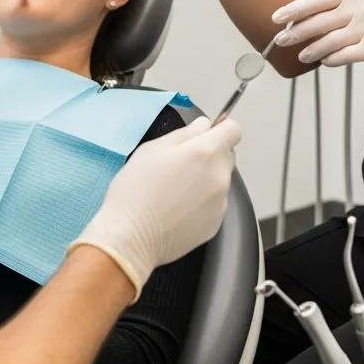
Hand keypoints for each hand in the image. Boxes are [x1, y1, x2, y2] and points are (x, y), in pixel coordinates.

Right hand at [69, 116, 242, 295]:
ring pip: (220, 180)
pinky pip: (215, 204)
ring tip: (176, 190)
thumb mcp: (153, 149)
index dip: (220, 129)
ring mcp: (220, 202)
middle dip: (210, 154)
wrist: (130, 237)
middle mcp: (220, 176)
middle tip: (182, 165)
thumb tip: (204, 125)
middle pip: (227, 156)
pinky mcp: (216, 224)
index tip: (205, 136)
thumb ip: (185, 133)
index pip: (233, 130)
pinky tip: (178, 209)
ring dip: (206, 179)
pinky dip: (202, 202)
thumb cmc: (136, 189)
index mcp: (206, 152)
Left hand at [272, 0, 363, 87]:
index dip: (295, 9)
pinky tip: (324, 61)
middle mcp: (363, 7)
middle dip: (296, 31)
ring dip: (311, 49)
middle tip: (280, 40)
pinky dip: (331, 59)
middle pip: (320, 20)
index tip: (277, 17)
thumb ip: (339, 2)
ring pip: (329, 40)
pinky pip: (344, 55)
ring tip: (301, 56)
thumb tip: (307, 5)